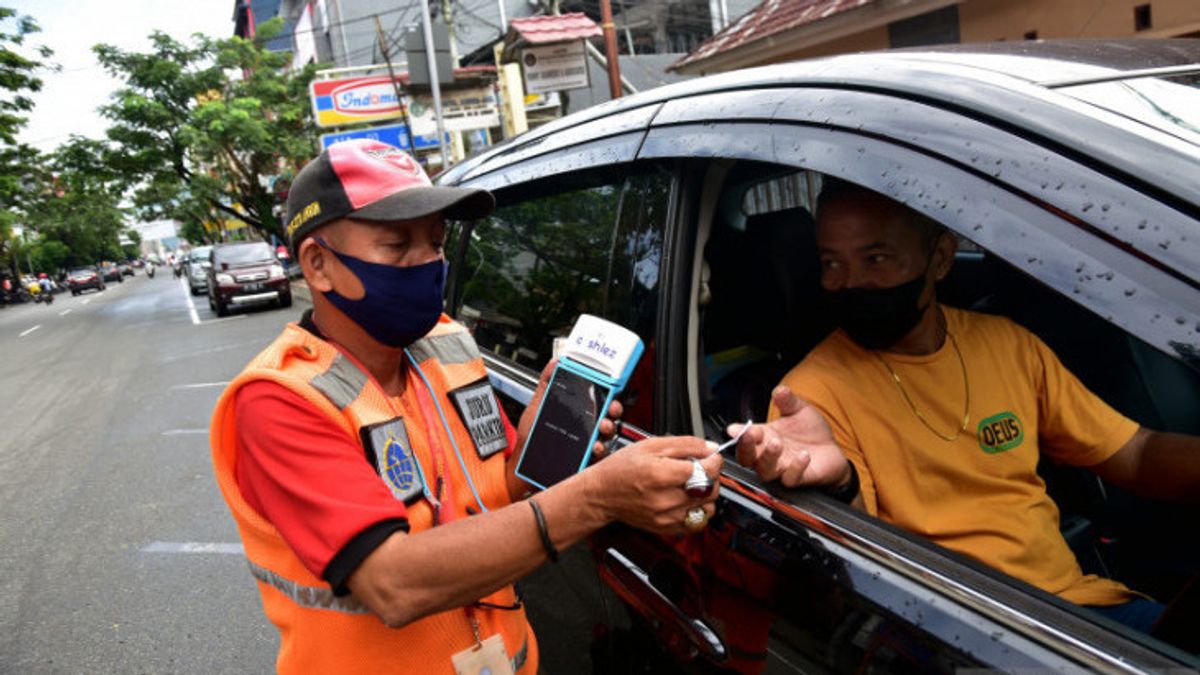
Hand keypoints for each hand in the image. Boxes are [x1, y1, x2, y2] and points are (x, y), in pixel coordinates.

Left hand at [515, 359, 623, 458]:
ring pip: (607, 436)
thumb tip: (555, 362)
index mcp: (577, 414)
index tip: (612, 388)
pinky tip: (594, 446)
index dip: (609, 394)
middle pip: (609, 416)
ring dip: (608, 429)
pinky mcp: (585, 463)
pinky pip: (599, 456)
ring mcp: (587, 447)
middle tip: (611, 407)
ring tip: (602, 426)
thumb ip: (546, 383)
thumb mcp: (536, 406)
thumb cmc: (530, 438)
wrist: (521, 465)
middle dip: (614, 410)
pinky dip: (600, 450)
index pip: (599, 402)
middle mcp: (586, 430)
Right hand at [582, 436, 721, 535]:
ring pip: (708, 508)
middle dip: (711, 476)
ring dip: (707, 494)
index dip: (715, 461)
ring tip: (693, 485)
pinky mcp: (667, 528)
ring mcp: (667, 516)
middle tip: (700, 468)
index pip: (707, 470)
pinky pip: (697, 523)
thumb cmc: (621, 469)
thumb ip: (684, 444)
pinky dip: (698, 510)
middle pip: (711, 489)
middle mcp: (665, 499)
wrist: (602, 494)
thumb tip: (709, 447)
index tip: (712, 457)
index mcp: (662, 474)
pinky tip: (687, 500)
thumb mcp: (650, 445)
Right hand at [730, 386, 848, 488]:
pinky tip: (804, 455)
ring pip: (765, 471)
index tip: (736, 428)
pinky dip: (796, 467)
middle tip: (750, 434)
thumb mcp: (799, 410)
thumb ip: (788, 400)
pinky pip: (791, 478)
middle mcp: (768, 455)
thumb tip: (779, 390)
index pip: (746, 437)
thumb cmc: (810, 431)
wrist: (831, 448)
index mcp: (764, 437)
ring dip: (768, 457)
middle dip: (746, 447)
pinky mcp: (798, 478)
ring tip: (776, 442)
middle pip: (748, 458)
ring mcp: (782, 468)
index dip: (740, 433)